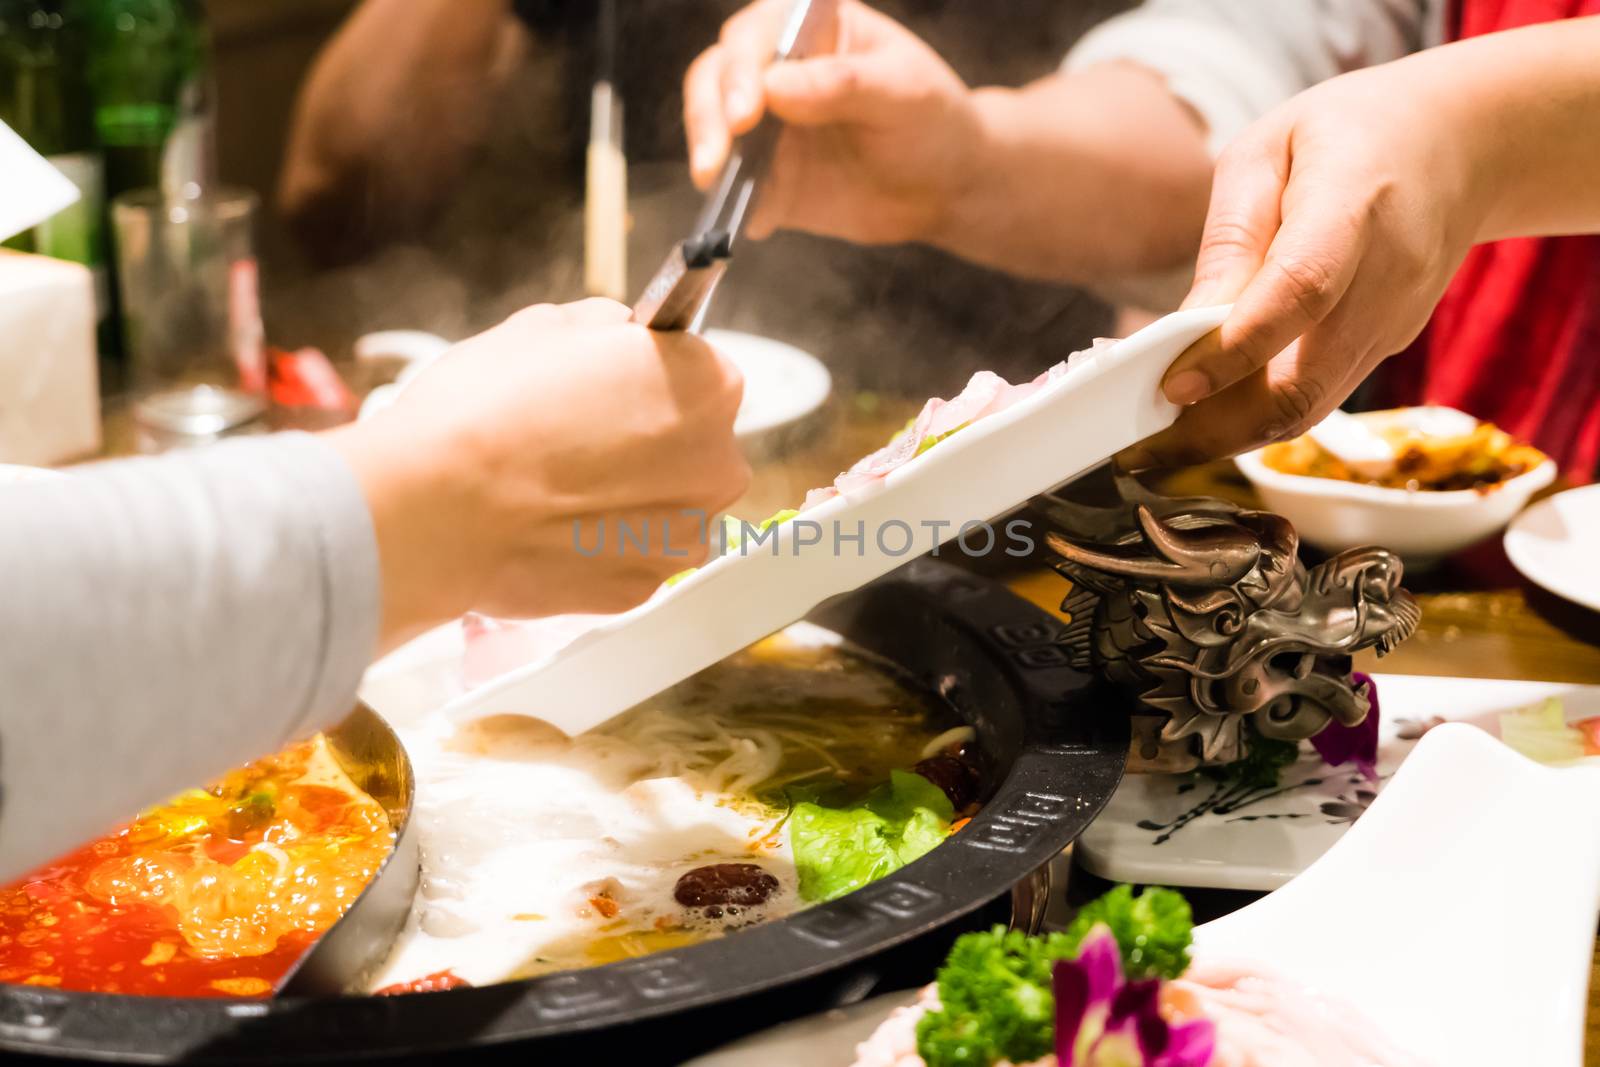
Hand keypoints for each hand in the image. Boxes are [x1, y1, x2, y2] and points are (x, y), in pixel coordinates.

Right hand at [328, 299, 748, 645]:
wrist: (435, 509)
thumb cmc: (483, 414)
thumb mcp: (543, 328)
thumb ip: (603, 327)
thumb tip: (617, 331)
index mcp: (705, 385)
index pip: (698, 371)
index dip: (648, 377)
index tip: (613, 385)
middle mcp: (716, 463)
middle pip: (694, 444)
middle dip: (647, 440)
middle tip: (576, 437)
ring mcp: (684, 534)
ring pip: (668, 506)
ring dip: (629, 497)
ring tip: (557, 487)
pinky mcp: (646, 587)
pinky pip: (632, 555)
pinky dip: (601, 545)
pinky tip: (552, 528)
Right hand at [684, 0, 980, 244]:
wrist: (946, 187)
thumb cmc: (933, 121)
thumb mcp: (904, 93)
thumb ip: (843, 85)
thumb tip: (772, 88)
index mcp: (810, 26)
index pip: (756, 35)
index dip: (741, 69)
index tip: (746, 112)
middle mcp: (776, 69)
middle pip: (716, 76)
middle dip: (709, 114)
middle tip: (716, 156)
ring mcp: (766, 125)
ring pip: (713, 128)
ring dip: (709, 155)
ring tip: (714, 184)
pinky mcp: (766, 177)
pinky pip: (737, 187)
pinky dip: (735, 203)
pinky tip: (751, 219)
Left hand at [1118, 58, 1489, 468]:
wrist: (1459, 144)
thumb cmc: (1347, 136)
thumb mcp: (1268, 153)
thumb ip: (1231, 241)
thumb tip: (1184, 329)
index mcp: (1355, 202)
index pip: (1298, 292)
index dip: (1234, 351)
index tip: (1172, 387)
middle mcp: (1388, 275)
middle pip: (1303, 381)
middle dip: (1217, 427)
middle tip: (1144, 446)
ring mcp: (1395, 320)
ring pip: (1310, 409)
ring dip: (1231, 437)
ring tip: (1160, 444)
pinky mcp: (1387, 346)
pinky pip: (1319, 397)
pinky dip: (1259, 419)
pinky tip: (1208, 416)